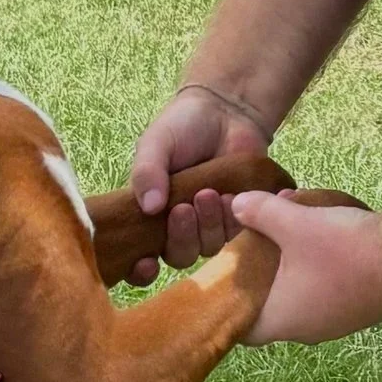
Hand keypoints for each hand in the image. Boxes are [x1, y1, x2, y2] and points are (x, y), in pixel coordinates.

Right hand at [127, 81, 273, 284]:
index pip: (140, 259)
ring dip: (209, 225)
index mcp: (151, 216)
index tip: (145, 262)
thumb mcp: (156, 143)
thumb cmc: (182, 128)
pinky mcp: (241, 217)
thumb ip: (147, 172)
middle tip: (185, 208)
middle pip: (179, 256)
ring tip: (210, 193)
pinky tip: (231, 196)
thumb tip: (150, 208)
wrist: (226, 111)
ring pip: (210, 247)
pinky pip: (239, 234)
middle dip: (182, 237)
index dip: (141, 270)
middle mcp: (180, 228)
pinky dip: (233, 218)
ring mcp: (211, 225)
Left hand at [228, 190, 381, 345]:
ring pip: (301, 298)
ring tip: (291, 230)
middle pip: (272, 309)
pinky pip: (326, 294)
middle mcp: (308, 331)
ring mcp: (337, 323)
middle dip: (263, 277)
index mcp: (283, 320)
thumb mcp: (295, 223)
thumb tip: (236, 206)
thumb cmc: (345, 249)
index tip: (227, 281)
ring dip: (292, 270)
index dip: (232, 308)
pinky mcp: (360, 310)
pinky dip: (317, 272)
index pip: (244, 330)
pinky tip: (325, 239)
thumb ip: (260, 213)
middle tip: (255, 246)